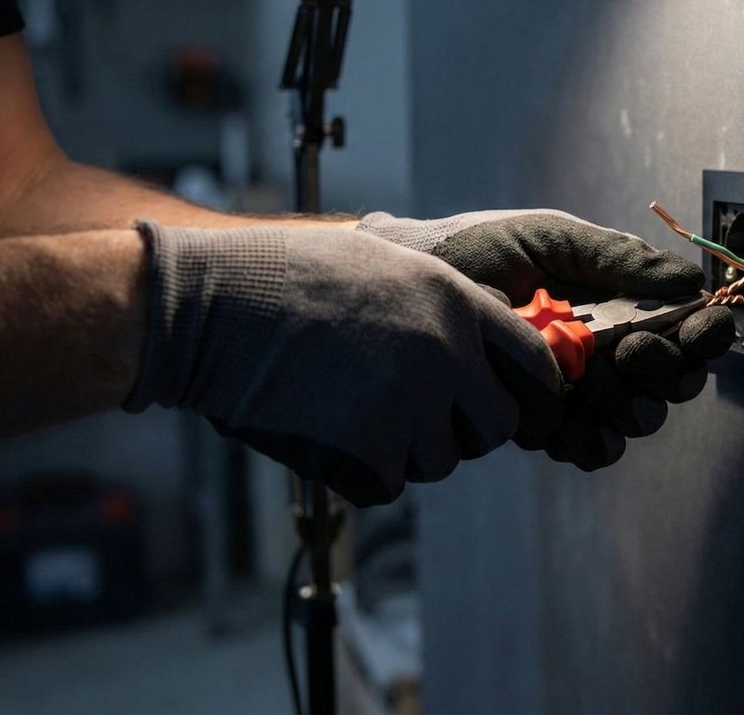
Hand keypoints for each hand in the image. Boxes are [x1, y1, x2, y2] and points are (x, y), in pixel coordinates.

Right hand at [124, 221, 561, 505]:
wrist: (211, 307)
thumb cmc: (284, 277)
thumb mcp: (382, 260)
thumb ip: (439, 301)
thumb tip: (480, 341)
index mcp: (454, 301)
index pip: (533, 359)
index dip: (531, 387)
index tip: (515, 401)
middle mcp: (445, 354)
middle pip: (499, 425)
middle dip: (470, 430)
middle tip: (428, 422)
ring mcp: (408, 405)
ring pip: (443, 460)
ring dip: (410, 451)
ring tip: (356, 413)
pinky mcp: (367, 451)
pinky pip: (391, 484)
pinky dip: (366, 474)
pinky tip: (329, 435)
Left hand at [358, 209, 736, 469]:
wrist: (409, 285)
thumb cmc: (478, 250)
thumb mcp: (551, 239)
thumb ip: (616, 257)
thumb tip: (688, 280)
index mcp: (622, 302)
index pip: (687, 328)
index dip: (702, 335)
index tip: (694, 329)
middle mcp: (612, 350)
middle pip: (672, 382)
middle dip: (660, 371)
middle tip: (628, 352)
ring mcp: (581, 392)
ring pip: (634, 420)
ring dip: (623, 408)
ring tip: (589, 386)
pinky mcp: (545, 422)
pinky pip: (587, 448)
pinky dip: (586, 441)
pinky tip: (568, 426)